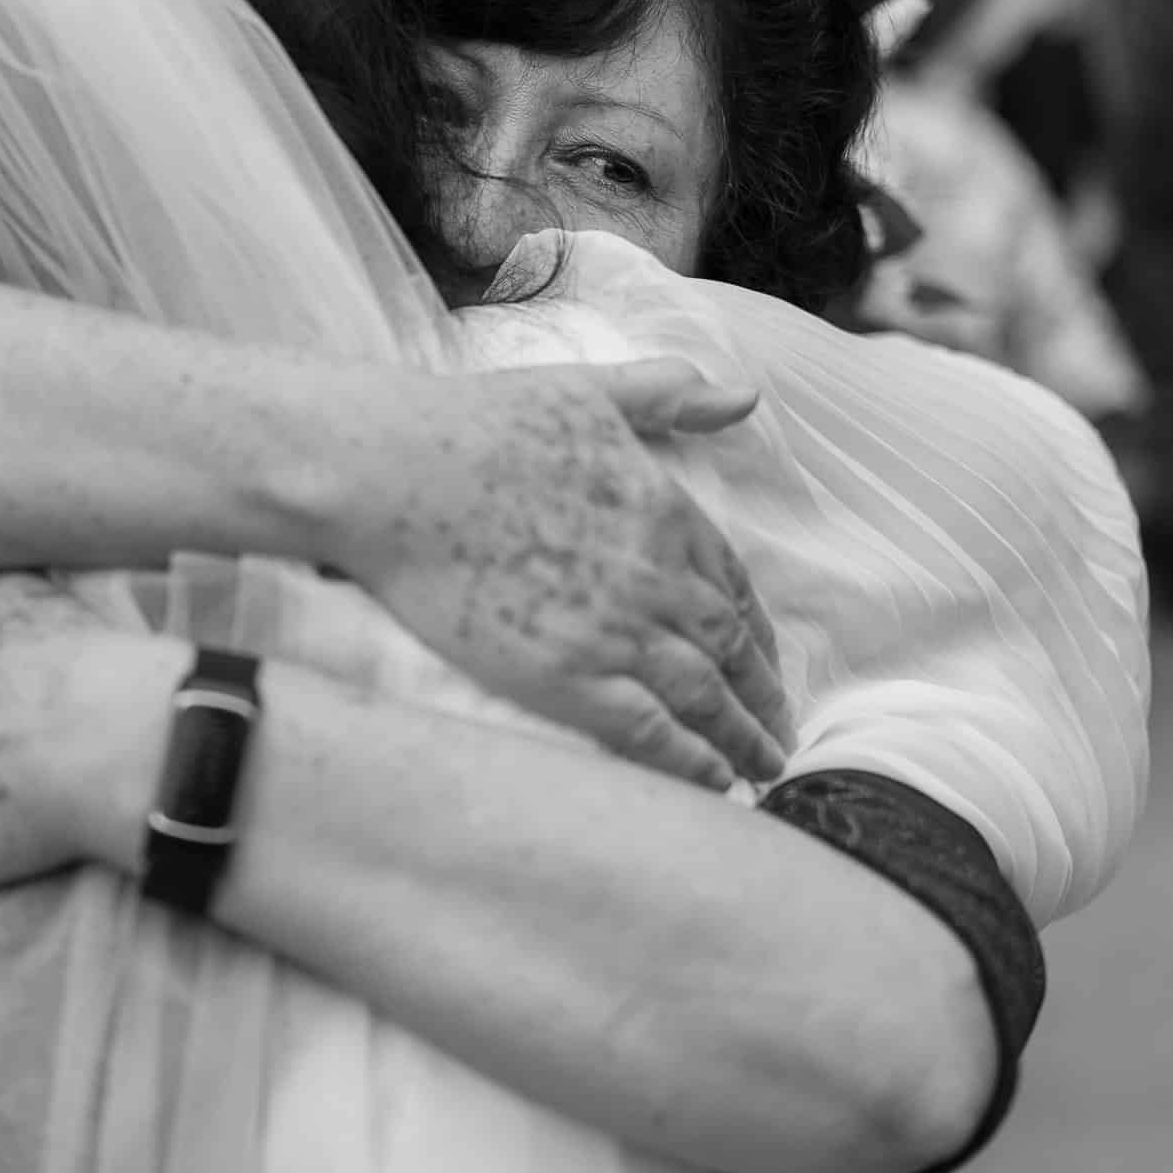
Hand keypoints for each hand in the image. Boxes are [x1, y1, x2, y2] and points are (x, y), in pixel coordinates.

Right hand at [319, 358, 791, 789]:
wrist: (392, 474)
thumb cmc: (477, 423)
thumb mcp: (589, 390)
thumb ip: (668, 393)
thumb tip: (746, 393)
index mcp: (663, 509)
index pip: (734, 584)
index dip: (758, 632)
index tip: (768, 664)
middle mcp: (654, 574)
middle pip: (731, 648)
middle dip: (763, 696)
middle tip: (780, 733)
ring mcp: (613, 630)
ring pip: (703, 696)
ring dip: (742, 739)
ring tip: (762, 770)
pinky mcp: (564, 676)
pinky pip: (649, 730)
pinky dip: (690, 761)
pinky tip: (712, 782)